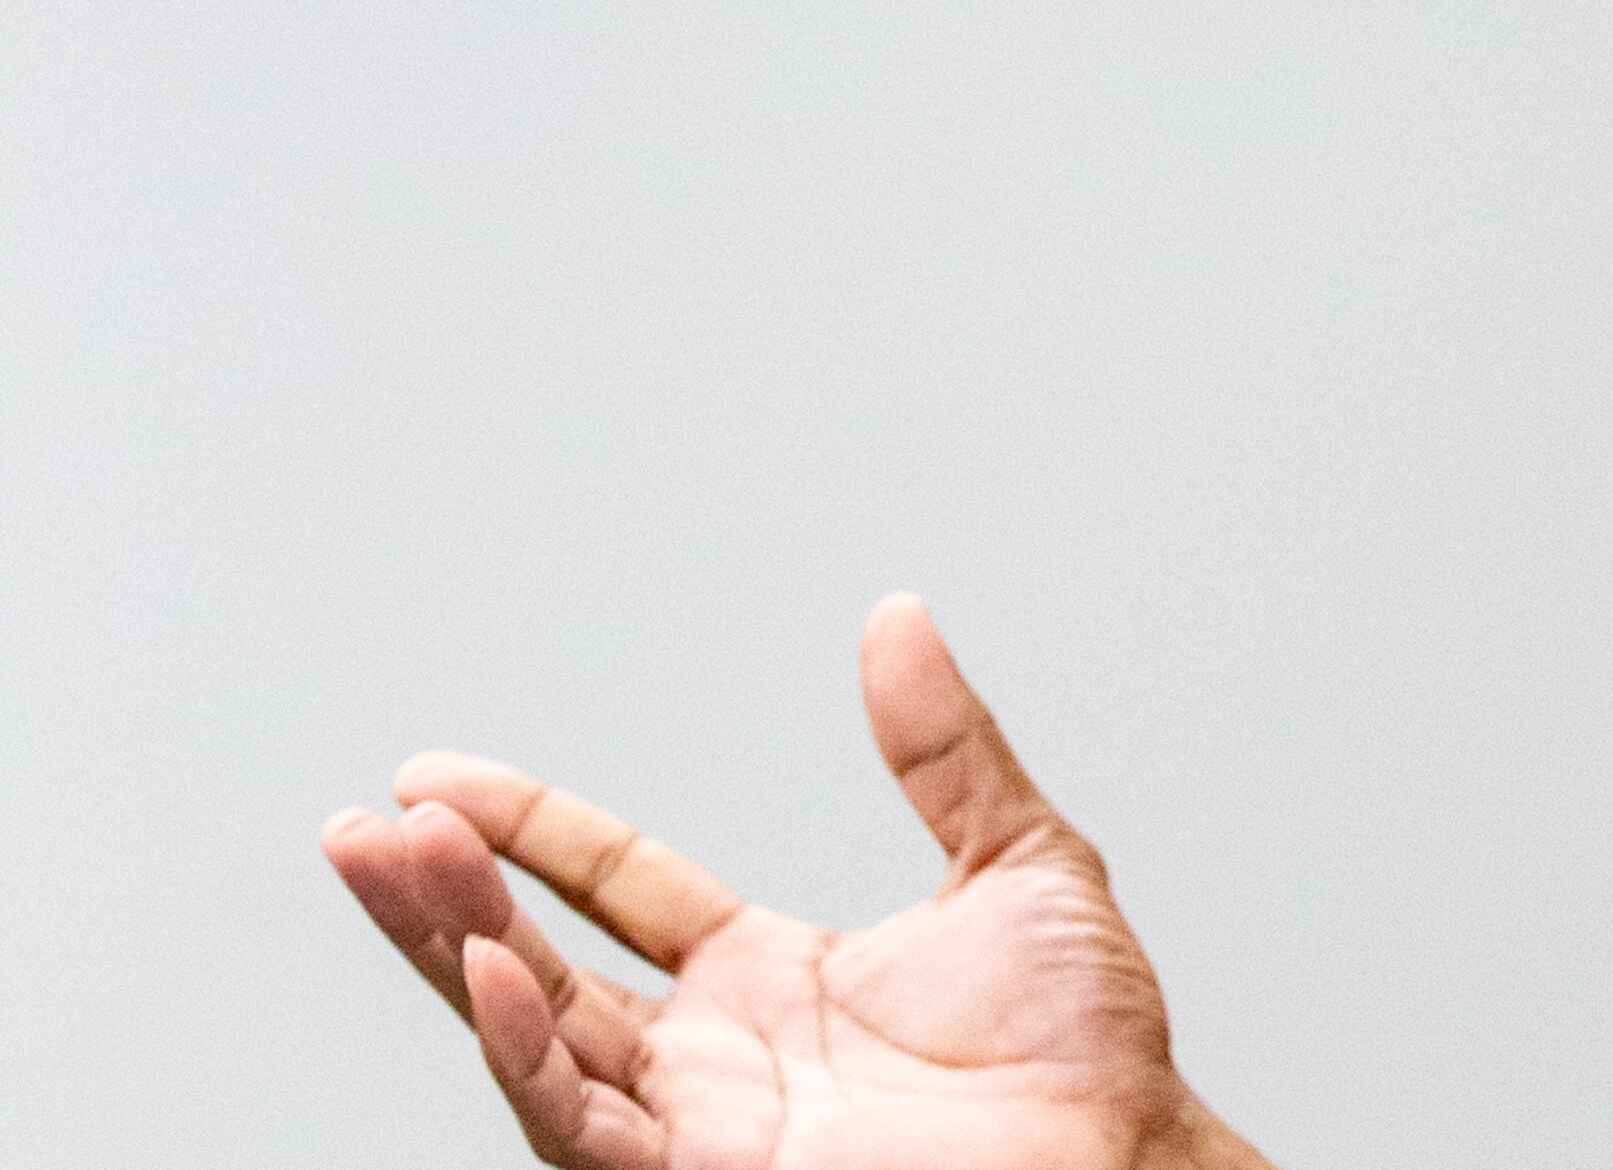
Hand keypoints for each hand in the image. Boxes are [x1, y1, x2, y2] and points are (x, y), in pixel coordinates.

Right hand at [323, 595, 1272, 1169]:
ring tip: (395, 866)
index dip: (524, 831)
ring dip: (454, 955)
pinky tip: (490, 974)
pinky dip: (527, 1054)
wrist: (1128, 1155)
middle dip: (440, 900)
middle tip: (360, 830)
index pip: (612, 889)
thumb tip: (900, 620)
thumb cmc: (1091, 1050)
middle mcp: (714, 1058)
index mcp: (768, 979)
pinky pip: (584, 1125)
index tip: (435, 776)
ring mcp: (700, 1129)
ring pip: (533, 1039)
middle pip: (535, 967)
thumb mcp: (1021, 863)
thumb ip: (948, 751)